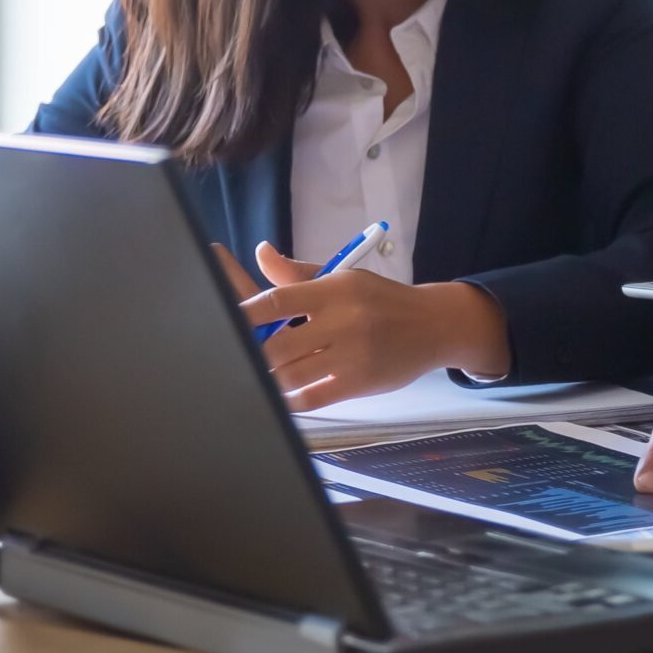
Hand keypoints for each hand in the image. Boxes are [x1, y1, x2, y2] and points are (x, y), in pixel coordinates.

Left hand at [209, 240, 510, 410]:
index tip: (219, 320)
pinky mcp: (360, 382)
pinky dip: (290, 400)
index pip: (278, 300)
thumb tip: (261, 252)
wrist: (433, 325)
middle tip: (230, 356)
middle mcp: (343, 320)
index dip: (243, 313)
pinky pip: (313, 398)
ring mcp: (353, 354)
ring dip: (267, 379)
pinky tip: (277, 397)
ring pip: (292, 374)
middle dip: (251, 354)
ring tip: (250, 376)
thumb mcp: (344, 278)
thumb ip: (298, 274)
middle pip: (278, 344)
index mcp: (335, 289)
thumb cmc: (381, 300)